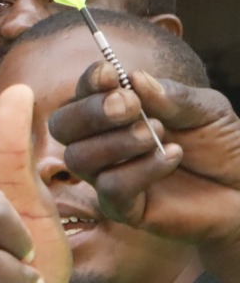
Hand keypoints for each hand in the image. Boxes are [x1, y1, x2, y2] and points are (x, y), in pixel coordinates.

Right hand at [50, 61, 239, 248]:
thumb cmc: (220, 146)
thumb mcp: (205, 109)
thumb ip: (171, 96)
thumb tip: (134, 78)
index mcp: (115, 115)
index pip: (81, 95)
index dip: (89, 82)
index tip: (112, 74)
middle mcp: (102, 145)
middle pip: (62, 126)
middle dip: (91, 112)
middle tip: (131, 107)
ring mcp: (107, 177)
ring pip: (78, 158)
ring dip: (117, 142)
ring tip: (159, 134)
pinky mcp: (121, 208)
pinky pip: (110, 187)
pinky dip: (141, 169)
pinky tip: (172, 157)